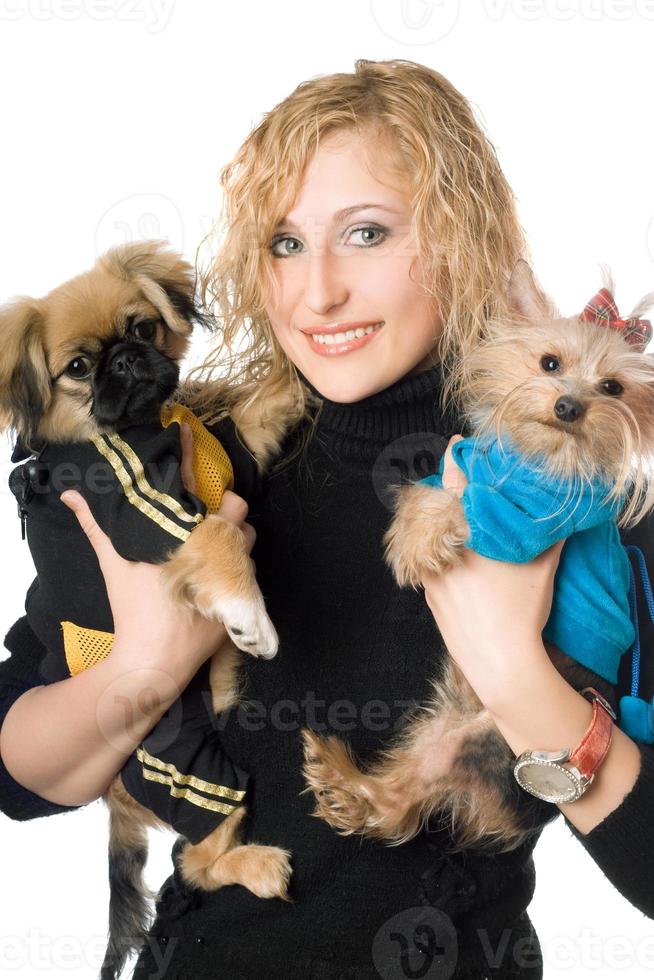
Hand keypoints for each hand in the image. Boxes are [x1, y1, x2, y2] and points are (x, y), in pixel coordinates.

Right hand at [60, 423, 255, 676]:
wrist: (154, 661)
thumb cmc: (135, 608)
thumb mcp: (116, 563)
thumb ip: (97, 525)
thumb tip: (73, 495)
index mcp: (184, 535)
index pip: (191, 485)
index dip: (188, 455)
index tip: (184, 430)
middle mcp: (214, 550)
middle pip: (236, 511)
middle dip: (228, 509)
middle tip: (210, 515)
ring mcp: (230, 574)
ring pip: (247, 541)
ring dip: (235, 539)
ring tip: (214, 546)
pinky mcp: (240, 597)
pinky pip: (249, 570)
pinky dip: (236, 566)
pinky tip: (218, 572)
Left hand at [421, 435, 564, 705]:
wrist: (500, 662)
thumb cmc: (523, 612)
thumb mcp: (543, 567)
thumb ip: (550, 534)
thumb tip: (561, 512)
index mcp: (469, 535)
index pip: (455, 484)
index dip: (455, 458)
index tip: (457, 442)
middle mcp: (443, 549)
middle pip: (440, 509)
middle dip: (452, 495)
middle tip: (467, 484)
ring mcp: (431, 573)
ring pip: (432, 538)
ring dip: (446, 527)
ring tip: (466, 524)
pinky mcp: (428, 594)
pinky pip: (432, 564)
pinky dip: (443, 555)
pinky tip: (460, 559)